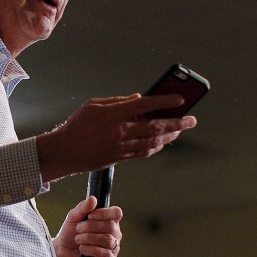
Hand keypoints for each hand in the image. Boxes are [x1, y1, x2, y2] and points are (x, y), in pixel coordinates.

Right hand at [36, 93, 196, 181]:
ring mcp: (121, 146)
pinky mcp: (120, 158)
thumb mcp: (93, 105)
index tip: (180, 99)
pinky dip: (156, 147)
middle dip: (177, 123)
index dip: (165, 101)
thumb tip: (139, 99)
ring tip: (180, 130)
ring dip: (169, 136)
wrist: (65, 152)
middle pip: (156, 126)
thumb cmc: (77, 126)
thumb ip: (118, 101)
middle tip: (191, 120)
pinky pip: (143, 153)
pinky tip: (162, 143)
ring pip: (153, 142)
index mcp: (114, 114)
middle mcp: (121, 131)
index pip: (146, 105)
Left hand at [53, 196, 122, 256]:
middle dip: (91, 227)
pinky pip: (106, 254)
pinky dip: (91, 250)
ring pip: (108, 240)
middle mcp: (114, 233)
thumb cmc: (70, 233)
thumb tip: (93, 199)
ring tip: (78, 239)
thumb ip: (83, 207)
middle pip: (111, 226)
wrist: (62, 251)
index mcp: (109, 220)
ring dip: (89, 238)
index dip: (104, 213)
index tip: (90, 215)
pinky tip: (83, 249)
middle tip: (78, 229)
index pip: (117, 213)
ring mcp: (113, 247)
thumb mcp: (73, 217)